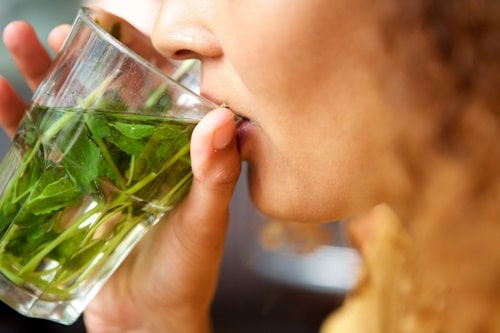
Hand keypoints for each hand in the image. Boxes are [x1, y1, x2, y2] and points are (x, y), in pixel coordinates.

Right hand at [1, 22, 241, 332]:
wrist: (148, 316)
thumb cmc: (187, 270)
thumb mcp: (206, 221)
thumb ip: (215, 174)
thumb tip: (222, 119)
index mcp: (169, 152)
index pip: (151, 94)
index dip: (133, 60)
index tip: (116, 30)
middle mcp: (132, 155)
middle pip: (102, 97)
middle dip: (78, 62)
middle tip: (57, 31)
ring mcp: (96, 171)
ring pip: (65, 115)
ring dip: (41, 79)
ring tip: (18, 41)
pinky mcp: (68, 193)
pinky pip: (39, 152)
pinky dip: (16, 122)